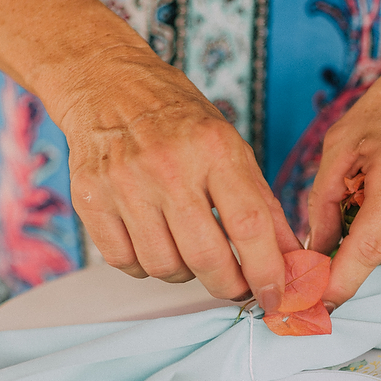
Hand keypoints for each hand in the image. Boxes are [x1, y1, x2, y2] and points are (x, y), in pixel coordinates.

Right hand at [59, 43, 299, 308]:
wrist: (107, 85)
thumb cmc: (178, 121)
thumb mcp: (230, 146)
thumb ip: (261, 205)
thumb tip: (289, 261)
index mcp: (213, 148)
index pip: (249, 225)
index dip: (267, 270)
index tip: (275, 295)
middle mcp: (167, 166)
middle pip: (206, 257)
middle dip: (229, 286)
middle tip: (238, 287)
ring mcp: (123, 184)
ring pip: (164, 267)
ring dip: (186, 274)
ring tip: (190, 251)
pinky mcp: (90, 200)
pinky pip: (125, 263)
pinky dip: (146, 267)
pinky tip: (155, 243)